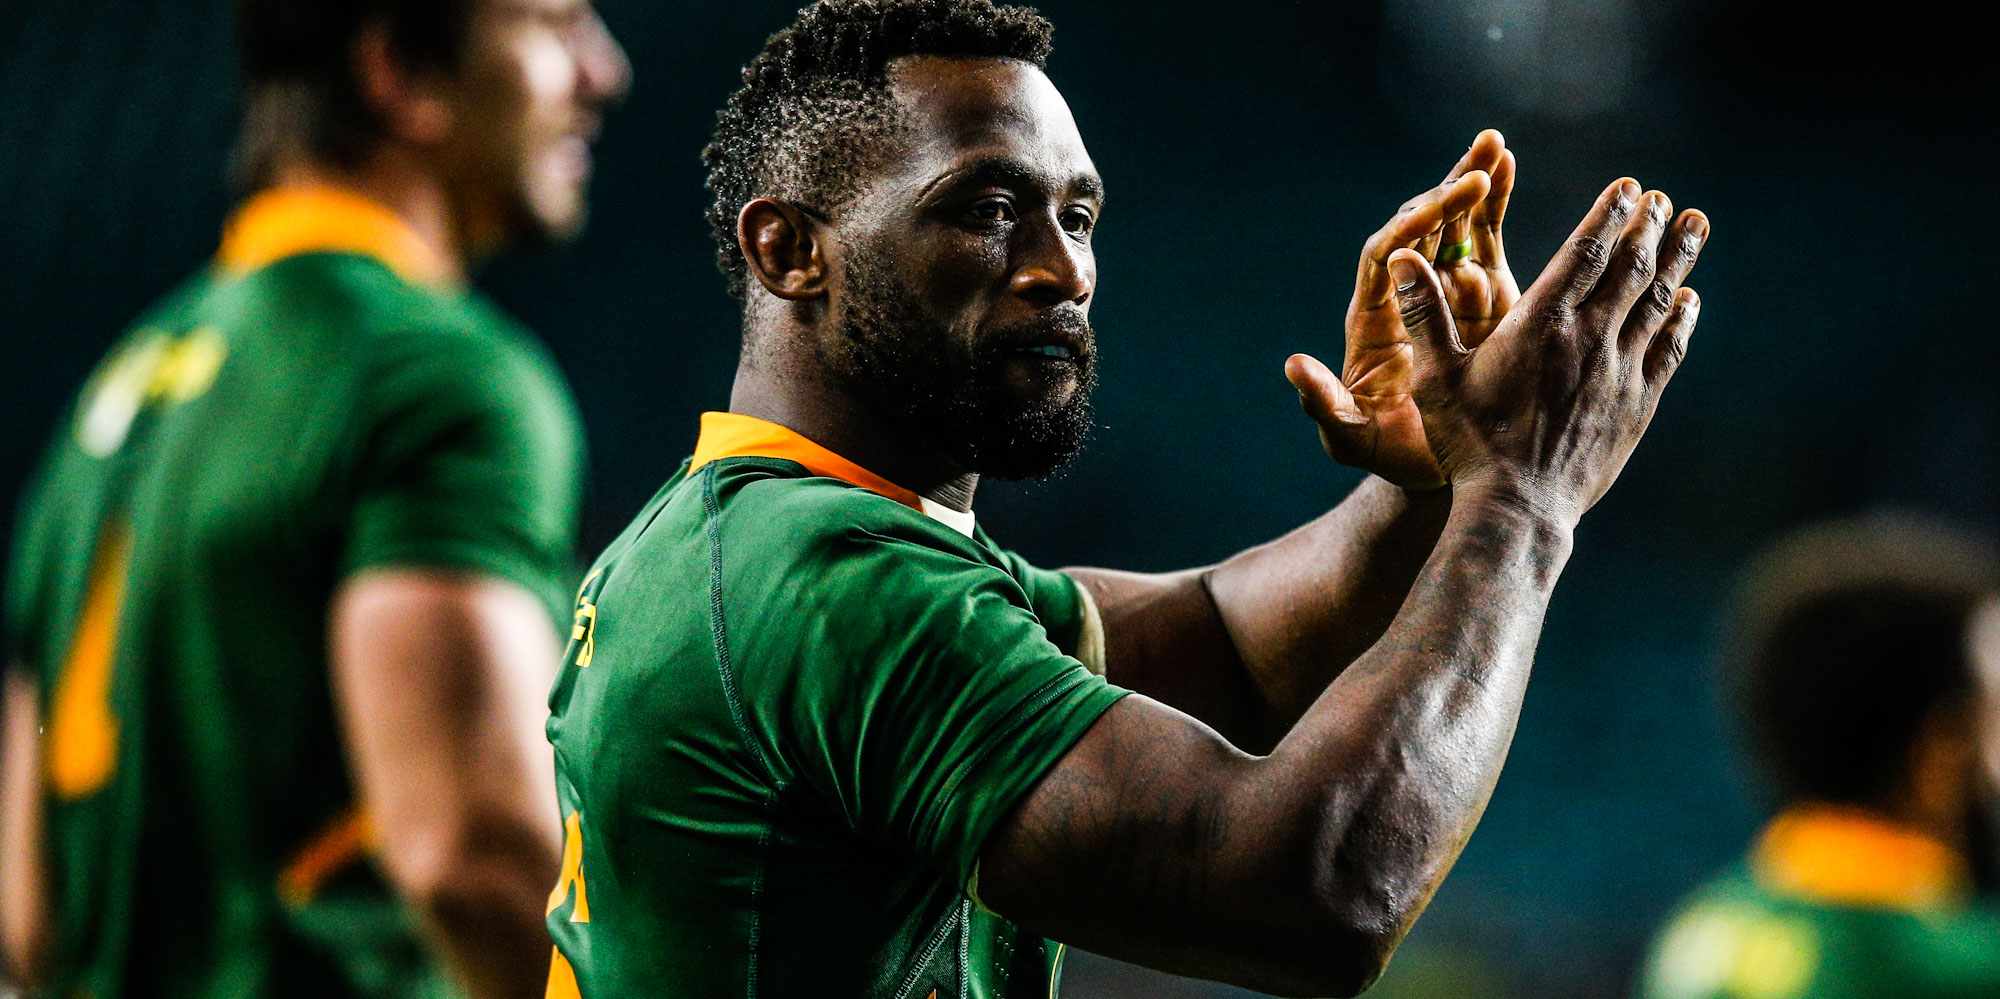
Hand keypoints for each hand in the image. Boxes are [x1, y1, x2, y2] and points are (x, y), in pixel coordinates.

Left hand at [1287, 129, 1520, 490]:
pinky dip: (1493, 201)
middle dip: (1444, 195)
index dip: (1407, 231)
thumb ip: (1325, 404)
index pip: (1383, 258)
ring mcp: (1441, 290)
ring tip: (1492, 143)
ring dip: (1468, 182)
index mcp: (1372, 318)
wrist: (1440, 464)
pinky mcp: (1480, 293)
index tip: (1437, 207)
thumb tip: (1295, 366)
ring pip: (1451, 225)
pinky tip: (1507, 162)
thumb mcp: (1353, 436)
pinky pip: (1482, 238)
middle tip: (1477, 167)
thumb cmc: (1391, 454)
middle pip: (1416, 229)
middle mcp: (1404, 294)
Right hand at [1391, 178, 1707, 525]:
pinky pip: (1668, 351)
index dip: (1610, 215)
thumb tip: (1402, 256)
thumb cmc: (1470, 444)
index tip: (1630, 187)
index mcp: (1540, 324)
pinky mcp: (1635, 406)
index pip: (1585, 253)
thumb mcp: (1436, 378)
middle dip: (1649, 228)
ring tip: (1694, 224)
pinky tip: (1689, 301)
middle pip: (1631, 269)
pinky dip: (1680, 320)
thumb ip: (1424, 314)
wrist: (1518, 508)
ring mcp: (1619, 373)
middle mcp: (1589, 340)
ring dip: (1678, 260)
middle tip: (1662, 199)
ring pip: (1657, 303)